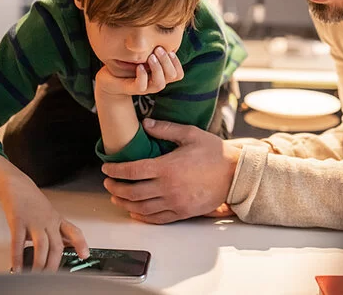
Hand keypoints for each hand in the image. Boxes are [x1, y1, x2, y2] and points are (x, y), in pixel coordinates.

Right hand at [0, 175, 88, 271]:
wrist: (16, 186)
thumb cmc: (33, 201)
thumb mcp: (50, 214)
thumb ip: (57, 230)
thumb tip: (67, 247)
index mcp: (57, 219)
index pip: (74, 232)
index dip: (81, 244)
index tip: (85, 255)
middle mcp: (48, 221)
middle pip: (57, 245)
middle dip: (55, 263)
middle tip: (51, 276)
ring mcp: (33, 222)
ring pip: (41, 246)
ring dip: (39, 263)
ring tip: (36, 274)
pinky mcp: (18, 222)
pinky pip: (19, 243)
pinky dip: (18, 257)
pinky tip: (18, 266)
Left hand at [96, 46, 183, 96]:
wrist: (110, 78)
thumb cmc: (128, 64)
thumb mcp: (144, 55)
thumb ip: (154, 49)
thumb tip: (165, 30)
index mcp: (161, 75)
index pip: (178, 74)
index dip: (176, 63)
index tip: (169, 50)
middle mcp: (155, 83)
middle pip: (172, 77)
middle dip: (167, 61)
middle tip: (158, 49)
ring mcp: (145, 88)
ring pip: (159, 84)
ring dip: (157, 69)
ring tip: (150, 56)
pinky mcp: (131, 89)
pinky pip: (141, 87)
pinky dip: (142, 75)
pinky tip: (139, 66)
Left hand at [101, 118, 241, 223]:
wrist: (235, 174)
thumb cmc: (214, 153)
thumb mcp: (190, 134)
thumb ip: (166, 129)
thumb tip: (145, 124)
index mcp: (167, 167)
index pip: (132, 171)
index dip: (116, 170)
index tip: (106, 168)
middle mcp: (168, 188)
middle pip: (132, 192)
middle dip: (115, 188)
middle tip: (107, 183)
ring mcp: (174, 203)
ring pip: (141, 208)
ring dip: (124, 203)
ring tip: (116, 197)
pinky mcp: (182, 212)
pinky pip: (156, 218)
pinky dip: (142, 216)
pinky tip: (134, 211)